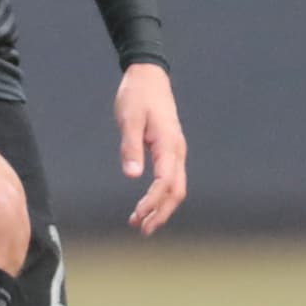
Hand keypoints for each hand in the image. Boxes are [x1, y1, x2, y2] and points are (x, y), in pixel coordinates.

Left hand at [115, 64, 186, 236]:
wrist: (148, 76)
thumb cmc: (137, 95)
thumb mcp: (129, 119)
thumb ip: (130, 147)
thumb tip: (132, 175)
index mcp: (168, 145)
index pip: (164, 182)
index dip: (152, 202)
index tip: (136, 216)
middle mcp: (177, 151)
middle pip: (176, 191)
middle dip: (161, 213)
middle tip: (141, 230)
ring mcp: (176, 150)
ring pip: (176, 187)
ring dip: (161, 207)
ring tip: (142, 223)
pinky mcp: (170, 149)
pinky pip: (171, 179)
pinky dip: (161, 195)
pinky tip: (148, 203)